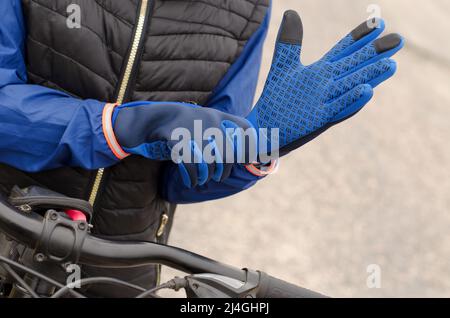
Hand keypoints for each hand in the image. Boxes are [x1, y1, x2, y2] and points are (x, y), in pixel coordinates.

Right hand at [112, 102, 256, 187]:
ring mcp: (194, 130)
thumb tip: (247, 154)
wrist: (154, 118)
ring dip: (208, 175)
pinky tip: (192, 181)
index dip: (249, 146)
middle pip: (227, 153)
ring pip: (211, 161)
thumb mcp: (205, 121)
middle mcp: (210, 121)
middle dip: (224, 170)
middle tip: (219, 177)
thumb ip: (223, 133)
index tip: (248, 160)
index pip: (244, 128)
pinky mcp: (179, 140)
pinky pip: (192, 165)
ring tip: (204, 180)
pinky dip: (194, 177)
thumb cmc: (184, 125)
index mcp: (218, 116)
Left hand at [247, 11, 403, 156]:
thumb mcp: (284, 66)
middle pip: (354, 66)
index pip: (344, 50)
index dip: (360, 37)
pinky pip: (337, 108)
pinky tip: (367, 91)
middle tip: (398, 40)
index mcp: (320, 71)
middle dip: (374, 53)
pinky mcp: (317, 118)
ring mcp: (324, 101)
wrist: (265, 124)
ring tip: (391, 64)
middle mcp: (327, 85)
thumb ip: (290, 41)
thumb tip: (292, 12)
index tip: (379, 22)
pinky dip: (351, 100)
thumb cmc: (276, 97)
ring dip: (370, 76)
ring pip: (351, 86)